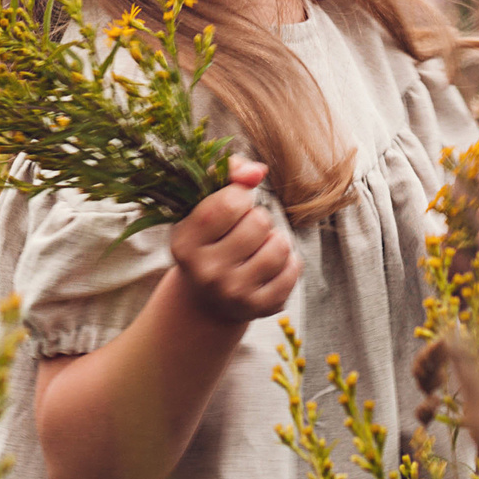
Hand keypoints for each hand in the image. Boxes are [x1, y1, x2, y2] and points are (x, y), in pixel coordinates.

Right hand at [169, 158, 299, 324]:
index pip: (230, 202)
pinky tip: (270, 266)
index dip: (240, 194)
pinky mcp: (261, 307)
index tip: (234, 203)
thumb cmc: (209, 239)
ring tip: (258, 246)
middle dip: (257, 218)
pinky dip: (288, 261)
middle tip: (244, 230)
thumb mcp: (204, 205)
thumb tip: (258, 171)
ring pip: (280, 245)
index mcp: (185, 243)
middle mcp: (207, 272)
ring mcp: (234, 293)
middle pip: (259, 222)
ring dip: (274, 239)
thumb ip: (228, 174)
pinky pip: (293, 269)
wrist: (207, 300)